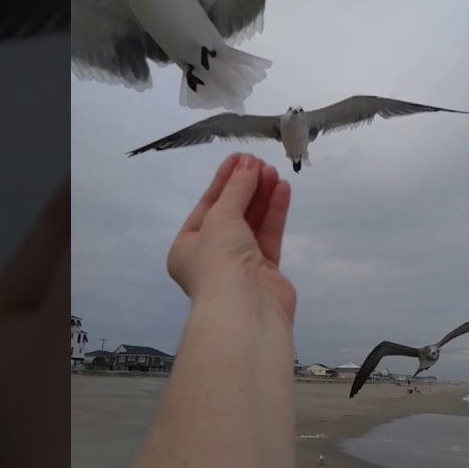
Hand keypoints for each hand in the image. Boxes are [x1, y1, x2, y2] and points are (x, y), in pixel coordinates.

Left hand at [167, 153, 295, 319]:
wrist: (245, 309)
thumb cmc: (218, 261)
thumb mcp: (221, 218)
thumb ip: (236, 189)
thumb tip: (249, 165)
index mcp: (186, 248)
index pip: (206, 207)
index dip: (223, 180)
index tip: (241, 158)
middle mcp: (211, 256)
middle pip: (230, 214)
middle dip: (245, 187)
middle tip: (260, 163)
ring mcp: (239, 265)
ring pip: (251, 224)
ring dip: (261, 197)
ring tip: (273, 172)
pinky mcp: (265, 272)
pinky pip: (268, 236)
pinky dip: (274, 213)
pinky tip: (282, 190)